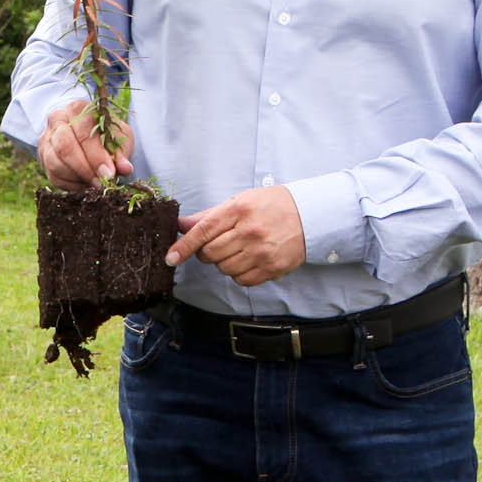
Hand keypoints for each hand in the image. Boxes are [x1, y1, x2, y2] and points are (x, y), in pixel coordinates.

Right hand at [38, 99, 132, 190]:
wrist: (85, 131)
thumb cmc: (105, 132)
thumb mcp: (118, 136)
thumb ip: (121, 152)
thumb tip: (125, 168)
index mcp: (77, 109)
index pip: (84, 133)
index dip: (96, 156)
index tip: (109, 174)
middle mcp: (57, 120)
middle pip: (64, 147)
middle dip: (85, 169)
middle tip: (101, 183)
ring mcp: (46, 138)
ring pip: (55, 163)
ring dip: (77, 178)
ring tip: (95, 184)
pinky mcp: (42, 156)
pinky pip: (53, 175)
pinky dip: (70, 184)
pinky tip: (85, 183)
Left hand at [172, 187, 305, 285]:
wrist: (310, 215)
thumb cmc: (271, 205)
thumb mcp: (240, 201)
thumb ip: (209, 216)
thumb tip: (182, 225)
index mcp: (239, 210)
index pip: (203, 231)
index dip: (183, 247)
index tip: (170, 258)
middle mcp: (250, 232)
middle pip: (210, 254)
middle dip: (207, 253)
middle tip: (218, 244)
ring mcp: (262, 252)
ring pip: (224, 269)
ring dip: (224, 263)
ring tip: (238, 249)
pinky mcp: (272, 268)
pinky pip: (242, 280)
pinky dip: (239, 273)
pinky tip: (249, 260)